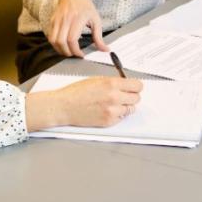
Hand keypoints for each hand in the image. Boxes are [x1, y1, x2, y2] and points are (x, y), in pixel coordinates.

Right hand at [25, 77, 142, 131]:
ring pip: (131, 109)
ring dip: (125, 106)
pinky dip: (118, 115)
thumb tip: (126, 84)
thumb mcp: (97, 80)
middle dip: (131, 96)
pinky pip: (122, 118)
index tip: (133, 87)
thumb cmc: (76, 92)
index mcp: (112, 84)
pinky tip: (107, 110)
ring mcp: (112, 111)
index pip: (137, 86)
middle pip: (137, 98)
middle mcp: (114, 97)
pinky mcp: (109, 121)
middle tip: (124, 96)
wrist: (64, 106)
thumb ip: (113, 82)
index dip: (135, 86)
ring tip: (113, 104)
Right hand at [48, 0, 108, 56]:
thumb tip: (105, 49)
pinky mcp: (52, 21)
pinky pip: (50, 36)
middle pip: (61, 41)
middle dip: (67, 52)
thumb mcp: (96, 20)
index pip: (72, 39)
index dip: (75, 51)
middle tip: (74, 54)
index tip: (81, 54)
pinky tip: (63, 45)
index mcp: (77, 19)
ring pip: (53, 40)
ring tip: (68, 51)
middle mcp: (65, 20)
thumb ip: (99, 37)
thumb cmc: (85, 7)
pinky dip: (56, 44)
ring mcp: (57, 20)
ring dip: (59, 49)